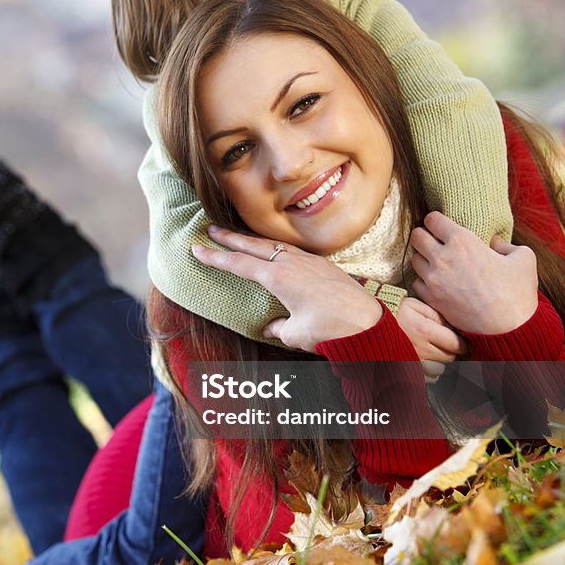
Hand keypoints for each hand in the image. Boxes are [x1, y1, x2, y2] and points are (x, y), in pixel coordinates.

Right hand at [192, 225, 382, 351]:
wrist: (368, 324)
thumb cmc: (330, 330)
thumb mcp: (296, 334)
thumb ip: (279, 328)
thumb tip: (272, 327)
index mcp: (277, 278)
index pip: (238, 264)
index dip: (215, 258)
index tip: (197, 249)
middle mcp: (291, 263)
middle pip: (253, 246)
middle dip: (230, 238)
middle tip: (210, 230)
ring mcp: (309, 261)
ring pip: (274, 246)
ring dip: (254, 241)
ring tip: (240, 239)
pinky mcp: (324, 265)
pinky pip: (292, 251)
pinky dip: (276, 249)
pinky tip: (276, 253)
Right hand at [396, 296, 467, 383]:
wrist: (370, 323)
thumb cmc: (393, 311)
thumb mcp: (416, 305)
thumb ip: (436, 315)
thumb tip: (452, 326)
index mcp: (425, 331)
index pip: (455, 344)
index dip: (464, 345)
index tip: (465, 343)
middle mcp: (420, 349)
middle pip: (450, 359)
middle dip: (454, 353)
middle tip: (451, 347)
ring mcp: (412, 361)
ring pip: (439, 371)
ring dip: (442, 364)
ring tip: (438, 355)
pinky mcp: (405, 369)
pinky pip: (426, 378)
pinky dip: (430, 373)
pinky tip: (427, 363)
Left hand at [410, 212, 537, 334]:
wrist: (508, 329)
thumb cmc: (517, 292)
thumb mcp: (524, 258)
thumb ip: (505, 244)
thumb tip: (494, 242)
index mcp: (462, 241)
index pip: (432, 219)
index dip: (437, 221)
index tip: (442, 227)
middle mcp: (443, 257)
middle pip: (417, 235)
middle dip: (425, 236)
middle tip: (435, 242)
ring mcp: (433, 279)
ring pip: (414, 259)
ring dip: (424, 259)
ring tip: (437, 264)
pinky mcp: (431, 298)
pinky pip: (417, 282)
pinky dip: (424, 281)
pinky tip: (437, 283)